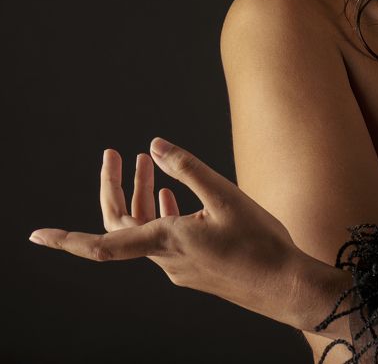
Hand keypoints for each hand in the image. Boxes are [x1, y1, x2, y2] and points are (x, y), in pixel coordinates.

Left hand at [28, 137, 310, 325]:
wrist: (286, 286)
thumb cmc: (261, 244)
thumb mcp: (227, 196)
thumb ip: (189, 169)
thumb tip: (155, 146)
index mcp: (167, 242)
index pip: (104, 243)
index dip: (67, 239)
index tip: (37, 235)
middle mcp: (166, 259)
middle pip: (123, 226)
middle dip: (116, 189)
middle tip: (115, 156)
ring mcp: (181, 266)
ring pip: (146, 230)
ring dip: (143, 197)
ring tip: (147, 166)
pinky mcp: (197, 268)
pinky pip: (165, 240)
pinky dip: (163, 214)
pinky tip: (174, 198)